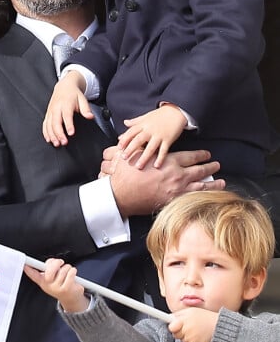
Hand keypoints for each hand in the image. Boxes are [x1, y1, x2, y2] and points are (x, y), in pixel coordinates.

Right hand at [23, 257, 88, 313]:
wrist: (71, 298)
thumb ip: (49, 267)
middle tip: (60, 263)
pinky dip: (73, 271)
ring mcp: (57, 288)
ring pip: (63, 269)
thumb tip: (51, 262)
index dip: (28, 269)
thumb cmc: (61, 284)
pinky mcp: (67, 288)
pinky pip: (71, 273)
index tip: (24, 264)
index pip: (34, 275)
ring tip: (67, 273)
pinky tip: (72, 275)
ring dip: (67, 268)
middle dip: (57, 263)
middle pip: (50, 269)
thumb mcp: (52, 277)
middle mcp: (49, 285)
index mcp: (43, 281)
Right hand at [43, 71, 92, 146]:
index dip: (68, 125)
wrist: (64, 86)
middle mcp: (56, 107)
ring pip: (49, 124)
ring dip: (52, 135)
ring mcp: (50, 111)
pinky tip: (49, 139)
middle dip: (59, 133)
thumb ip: (86, 109)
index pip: (66, 115)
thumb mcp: (82, 99)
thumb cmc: (74, 94)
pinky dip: (45, 132)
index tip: (71, 133)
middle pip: (56, 122)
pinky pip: (45, 124)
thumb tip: (90, 116)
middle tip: (64, 142)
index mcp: (65, 103)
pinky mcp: (47, 114)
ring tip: (57, 143)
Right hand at [99, 146, 224, 216]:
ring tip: (222, 182)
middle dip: (210, 167)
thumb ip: (145, 146)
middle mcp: (176, 175)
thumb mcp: (136, 153)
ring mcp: (176, 190)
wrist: (121, 194)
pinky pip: (192, 199)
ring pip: (200, 186)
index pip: (191, 156)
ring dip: (212, 184)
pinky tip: (207, 198)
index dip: (201, 155)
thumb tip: (146, 139)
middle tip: (217, 165)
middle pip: (199, 170)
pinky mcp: (172, 202)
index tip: (207, 154)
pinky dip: (202, 198)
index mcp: (169, 161)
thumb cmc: (126, 173)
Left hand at [119, 105, 186, 168]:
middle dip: (131, 149)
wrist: (176, 111)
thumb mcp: (146, 116)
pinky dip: (160, 158)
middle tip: (124, 158)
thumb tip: (125, 122)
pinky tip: (156, 165)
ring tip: (139, 166)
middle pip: (138, 140)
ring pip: (150, 147)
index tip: (119, 147)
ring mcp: (159, 135)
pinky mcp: (168, 139)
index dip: (124, 139)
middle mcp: (150, 130)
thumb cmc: (160, 115)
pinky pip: (164, 150)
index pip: (131, 132)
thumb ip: (135, 121)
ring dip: (144, 157)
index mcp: (143, 124)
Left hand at [168, 307, 218, 341]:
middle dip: (179, 332)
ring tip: (194, 331)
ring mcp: (190, 337)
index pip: (171, 327)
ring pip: (182, 340)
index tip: (173, 326)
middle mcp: (186, 328)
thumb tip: (170, 318)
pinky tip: (197, 336)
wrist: (217, 325)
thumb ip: (179, 315)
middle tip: (187, 327)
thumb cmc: (204, 317)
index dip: (172, 327)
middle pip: (175, 334)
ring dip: (186, 337)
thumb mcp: (190, 311)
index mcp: (184, 319)